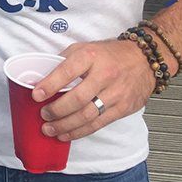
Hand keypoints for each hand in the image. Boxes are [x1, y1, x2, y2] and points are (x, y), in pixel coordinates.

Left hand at [30, 39, 155, 141]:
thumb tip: (43, 76)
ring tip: (50, 129)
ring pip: (87, 115)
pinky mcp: (122, 108)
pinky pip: (98, 123)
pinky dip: (80, 131)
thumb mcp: (86, 48)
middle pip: (77, 98)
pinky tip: (67, 134)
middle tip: (43, 115)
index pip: (67, 70)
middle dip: (57, 110)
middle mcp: (104, 74)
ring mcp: (115, 93)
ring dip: (65, 125)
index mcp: (91, 55)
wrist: (144, 60)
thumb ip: (66, 60)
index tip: (36, 95)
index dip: (50, 84)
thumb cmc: (110, 54)